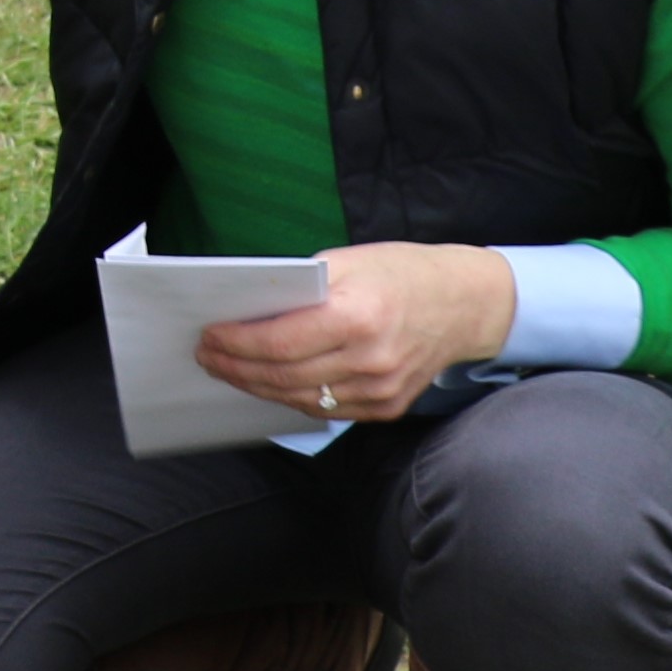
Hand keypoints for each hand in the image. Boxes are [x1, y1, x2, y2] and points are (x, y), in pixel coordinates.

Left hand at [189, 241, 519, 425]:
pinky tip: (269, 383)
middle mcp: (370, 360)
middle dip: (237, 367)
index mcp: (358, 317)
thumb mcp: (347, 261)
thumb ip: (300, 288)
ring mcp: (380, 390)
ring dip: (258, 387)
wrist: (464, 304)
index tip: (208, 336)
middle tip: (207, 356)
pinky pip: (327, 409)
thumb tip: (248, 310)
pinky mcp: (386, 407)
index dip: (236, 344)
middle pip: (284, 376)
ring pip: (301, 398)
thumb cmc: (401, 274)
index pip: (279, 343)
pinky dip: (292, 397)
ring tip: (229, 370)